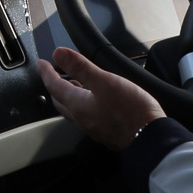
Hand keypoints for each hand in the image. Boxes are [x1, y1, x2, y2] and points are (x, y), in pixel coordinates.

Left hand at [37, 47, 164, 151]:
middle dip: (54, 86)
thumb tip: (59, 54)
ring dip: (69, 96)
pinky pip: (86, 116)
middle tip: (53, 74)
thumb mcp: (104, 81)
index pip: (53, 86)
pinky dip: (82, 105)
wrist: (151, 137)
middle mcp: (82, 119)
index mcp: (77, 105)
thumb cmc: (131, 111)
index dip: (46, 72)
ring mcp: (93, 127)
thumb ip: (80, 67)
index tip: (41, 64)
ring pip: (73, 110)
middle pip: (60, 100)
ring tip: (73, 83)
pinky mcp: (105, 132)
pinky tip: (94, 100)